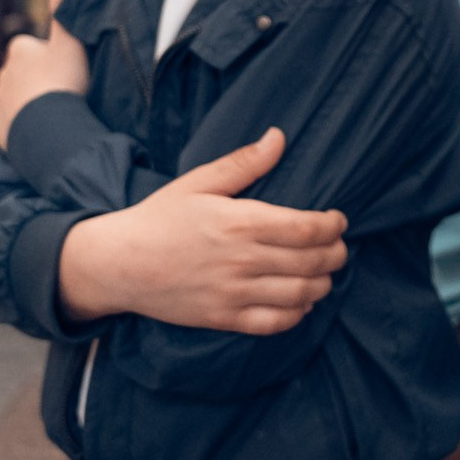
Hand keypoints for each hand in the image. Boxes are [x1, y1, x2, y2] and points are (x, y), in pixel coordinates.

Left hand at [0, 0, 87, 146]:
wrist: (48, 126)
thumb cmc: (61, 81)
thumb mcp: (69, 41)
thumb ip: (64, 11)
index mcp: (19, 49)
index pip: (32, 48)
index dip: (48, 58)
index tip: (63, 71)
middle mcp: (2, 71)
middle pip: (21, 73)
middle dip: (35, 81)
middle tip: (59, 93)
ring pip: (13, 98)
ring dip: (27, 103)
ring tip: (49, 114)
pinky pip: (6, 123)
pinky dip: (16, 125)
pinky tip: (34, 128)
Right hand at [59, 128, 349, 332]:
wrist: (119, 263)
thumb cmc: (160, 218)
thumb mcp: (199, 182)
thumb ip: (243, 163)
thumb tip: (278, 137)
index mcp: (240, 222)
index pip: (307, 228)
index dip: (333, 226)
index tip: (338, 221)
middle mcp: (242, 260)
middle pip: (312, 262)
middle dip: (336, 254)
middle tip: (339, 247)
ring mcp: (234, 292)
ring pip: (300, 294)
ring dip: (322, 284)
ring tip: (324, 273)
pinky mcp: (224, 318)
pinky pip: (275, 323)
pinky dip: (297, 314)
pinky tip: (301, 302)